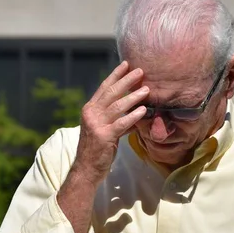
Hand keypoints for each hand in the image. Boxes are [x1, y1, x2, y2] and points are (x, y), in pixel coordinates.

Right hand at [74, 61, 148, 186]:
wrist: (86, 168)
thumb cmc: (97, 150)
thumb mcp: (104, 129)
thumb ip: (116, 118)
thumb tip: (133, 111)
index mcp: (90, 109)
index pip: (104, 88)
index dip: (116, 75)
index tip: (126, 64)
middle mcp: (91, 113)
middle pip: (111, 93)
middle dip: (127, 80)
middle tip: (140, 71)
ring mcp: (97, 124)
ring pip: (118, 106)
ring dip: (134, 97)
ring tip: (147, 90)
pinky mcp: (104, 136)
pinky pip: (121, 123)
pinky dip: (133, 116)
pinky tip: (143, 110)